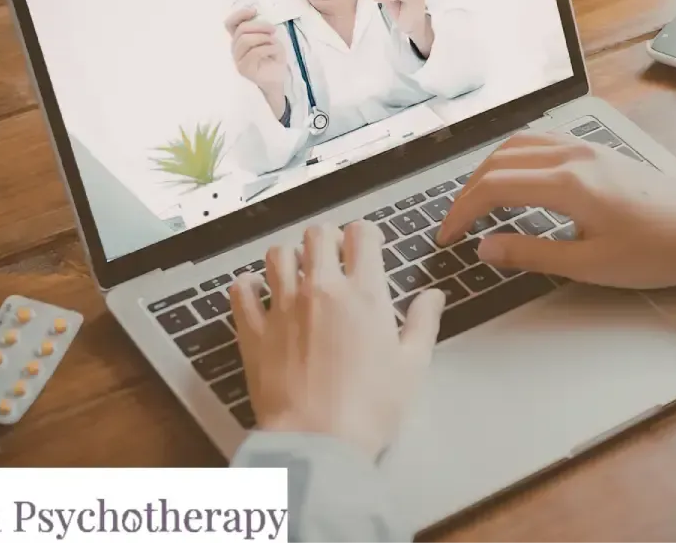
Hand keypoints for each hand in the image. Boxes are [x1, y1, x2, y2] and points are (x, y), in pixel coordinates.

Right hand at [225, 7, 286, 115]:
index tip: (254, 11)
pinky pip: (255, 52)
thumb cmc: (273, 59)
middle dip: (259, 26)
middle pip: (241, 30)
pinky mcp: (244, 69)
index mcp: (239, 40)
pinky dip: (269, 48)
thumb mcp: (269, 39)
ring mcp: (238, 60)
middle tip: (273, 29)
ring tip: (274, 43)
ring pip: (246, 40)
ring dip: (264, 38)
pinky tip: (275, 52)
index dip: (240, 14)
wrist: (277, 81)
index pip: (230, 24)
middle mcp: (236, 49)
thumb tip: (257, 16)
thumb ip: (261, 29)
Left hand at [230, 222, 445, 459]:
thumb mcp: (412, 365)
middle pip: (318, 234)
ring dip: (290, 257)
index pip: (362, 234)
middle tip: (334, 258)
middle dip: (328, 239)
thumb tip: (433, 296)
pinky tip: (258, 294)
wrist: (318, 442)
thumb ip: (423, 322)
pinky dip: (248, 286)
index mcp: (364, 293)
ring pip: (278, 254)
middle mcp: (321, 290)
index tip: (368, 247)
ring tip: (298, 274)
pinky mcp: (254, 331)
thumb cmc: (369, 408)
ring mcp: (283, 307)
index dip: (366, 234)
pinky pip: (241, 291)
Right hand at [437, 132, 675, 289]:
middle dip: (468, 190)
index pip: (494, 186)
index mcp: (568, 184)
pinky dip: (515, 157)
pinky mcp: (599, 152)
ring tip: (477, 200)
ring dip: (489, 168)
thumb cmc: (658, 252)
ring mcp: (588, 149)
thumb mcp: (590, 265)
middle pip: (500, 160)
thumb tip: (486, 248)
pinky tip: (515, 178)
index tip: (448, 235)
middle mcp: (574, 156)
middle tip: (455, 223)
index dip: (462, 210)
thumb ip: (531, 254)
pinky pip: (543, 142)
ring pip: (519, 144)